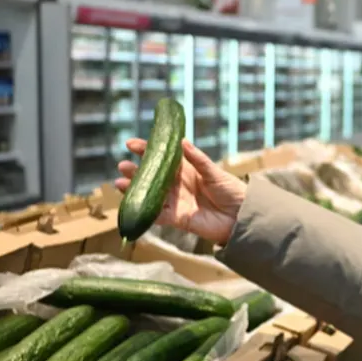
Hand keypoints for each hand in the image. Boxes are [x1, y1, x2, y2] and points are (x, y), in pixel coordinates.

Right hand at [115, 138, 246, 246]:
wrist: (242, 216)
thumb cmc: (232, 191)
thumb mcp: (215, 172)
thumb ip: (198, 159)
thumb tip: (181, 141)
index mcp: (186, 170)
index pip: (162, 158)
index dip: (146, 150)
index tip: (131, 144)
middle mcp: (177, 185)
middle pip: (152, 177)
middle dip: (136, 171)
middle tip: (122, 165)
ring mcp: (176, 202)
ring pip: (150, 195)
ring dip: (134, 190)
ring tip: (119, 182)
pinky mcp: (177, 219)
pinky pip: (157, 215)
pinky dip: (145, 211)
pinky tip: (131, 204)